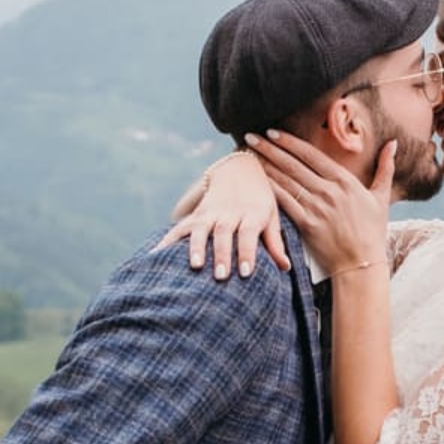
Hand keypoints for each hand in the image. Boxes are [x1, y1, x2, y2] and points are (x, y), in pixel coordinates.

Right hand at [155, 152, 290, 278]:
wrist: (240, 168)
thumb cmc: (261, 199)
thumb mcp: (272, 215)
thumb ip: (275, 242)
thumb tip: (285, 268)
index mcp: (252, 213)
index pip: (249, 234)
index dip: (247, 252)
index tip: (245, 273)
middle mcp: (230, 212)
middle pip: (224, 233)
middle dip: (221, 254)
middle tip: (220, 276)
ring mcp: (211, 212)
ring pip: (201, 228)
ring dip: (196, 247)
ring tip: (195, 266)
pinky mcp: (197, 214)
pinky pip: (181, 227)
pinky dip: (169, 240)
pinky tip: (157, 255)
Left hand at [245, 130, 393, 274]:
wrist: (362, 263)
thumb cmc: (373, 232)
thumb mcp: (382, 197)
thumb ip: (386, 168)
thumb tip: (393, 143)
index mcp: (345, 181)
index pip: (311, 155)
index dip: (290, 142)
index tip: (273, 132)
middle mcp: (329, 191)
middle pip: (293, 164)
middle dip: (269, 148)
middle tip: (250, 136)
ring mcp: (317, 207)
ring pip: (286, 180)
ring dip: (265, 165)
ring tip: (248, 153)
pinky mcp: (307, 224)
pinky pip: (284, 202)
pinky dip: (269, 188)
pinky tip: (255, 180)